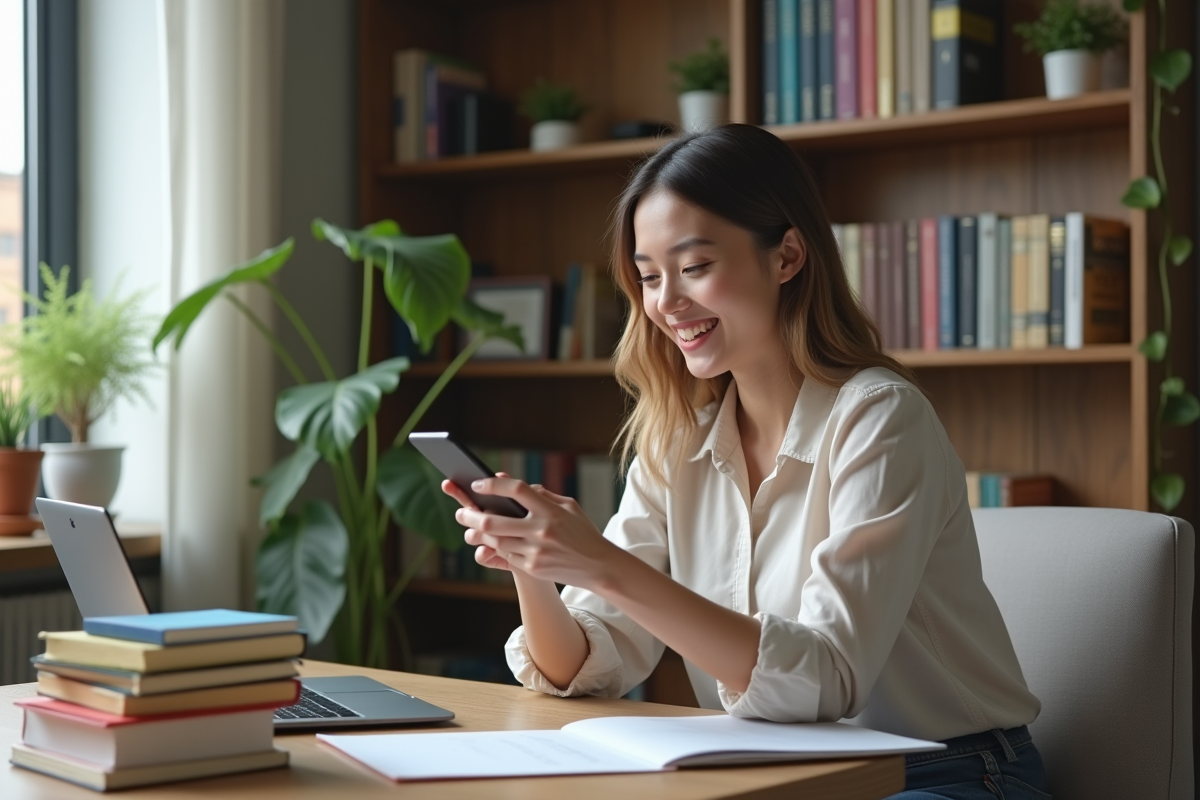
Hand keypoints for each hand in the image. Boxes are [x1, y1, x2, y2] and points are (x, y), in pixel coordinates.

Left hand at [453, 476, 622, 589]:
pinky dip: (496, 548)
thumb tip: (506, 480)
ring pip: (495, 541)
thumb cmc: (583, 532)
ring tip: (468, 527)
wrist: (598, 566)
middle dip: (471, 515)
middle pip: (494, 521)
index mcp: (551, 510)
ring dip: (477, 534)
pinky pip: (506, 555)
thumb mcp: (568, 506)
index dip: (494, 485)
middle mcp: (541, 530)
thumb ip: (540, 493)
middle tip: (461, 510)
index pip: (517, 490)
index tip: (478, 484)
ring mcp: (536, 551)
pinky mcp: (533, 567)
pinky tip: (489, 542)